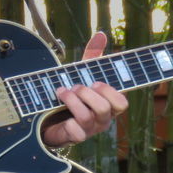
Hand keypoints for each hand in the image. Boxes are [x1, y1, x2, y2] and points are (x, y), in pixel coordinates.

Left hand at [41, 32, 127, 149]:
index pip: (121, 103)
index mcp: (109, 105)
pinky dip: (65, 118)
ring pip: (88, 117)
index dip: (110, 91)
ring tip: (62, 92)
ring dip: (73, 100)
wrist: (50, 118)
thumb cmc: (74, 95)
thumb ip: (92, 56)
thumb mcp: (82, 74)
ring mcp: (90, 130)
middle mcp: (103, 119)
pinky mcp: (75, 137)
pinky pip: (75, 131)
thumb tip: (101, 34)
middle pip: (106, 108)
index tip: (95, 82)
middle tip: (75, 86)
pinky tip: (57, 109)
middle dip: (88, 93)